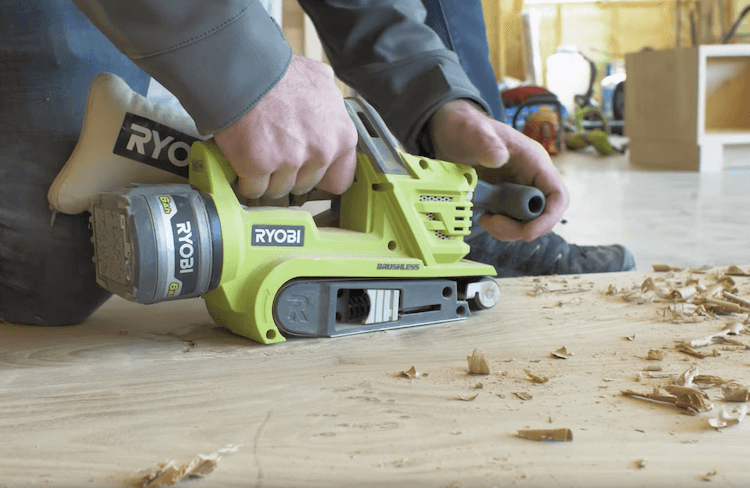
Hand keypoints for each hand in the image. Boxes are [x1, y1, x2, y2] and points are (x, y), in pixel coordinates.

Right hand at [214, 55, 357, 198]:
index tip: (307, 173)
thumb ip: (331, 106)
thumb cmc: (278, 72)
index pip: (340, 180)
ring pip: (279, 190)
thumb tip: (331, 115)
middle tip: (275, 149)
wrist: (243, 68)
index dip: (320, 176)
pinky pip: (253, 188)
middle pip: (305, 185)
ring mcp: (290, 160)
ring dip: (267, 177)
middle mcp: (321, 151)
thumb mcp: (320, 82)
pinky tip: (244, 158)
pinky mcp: (259, 165)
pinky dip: (245, 179)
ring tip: (259, 149)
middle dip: (290, 173)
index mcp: (341, 135)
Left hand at [430, 99, 567, 241]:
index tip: (526, 233)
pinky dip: (498, 226)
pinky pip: (509, 221)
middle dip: (520, 228)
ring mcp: (517, 190)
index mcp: (534, 162)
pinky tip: (482, 217)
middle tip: (492, 223)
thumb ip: (485, 143)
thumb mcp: (473, 132)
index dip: (548, 219)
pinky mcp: (503, 199)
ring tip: (485, 220)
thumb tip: (498, 158)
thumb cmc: (466, 127)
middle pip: (541, 215)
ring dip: (507, 229)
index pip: (556, 196)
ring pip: (525, 222)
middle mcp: (530, 178)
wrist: (449, 133)